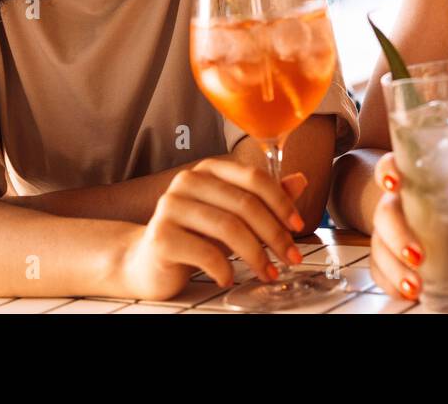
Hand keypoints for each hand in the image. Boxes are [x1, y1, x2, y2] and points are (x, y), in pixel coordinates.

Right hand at [119, 157, 308, 300]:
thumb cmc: (195, 236)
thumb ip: (264, 198)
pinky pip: (205, 252)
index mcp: (209, 170)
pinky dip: (225, 268)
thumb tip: (300, 180)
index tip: (298, 226)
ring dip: (256, 255)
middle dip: (274, 234)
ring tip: (269, 272)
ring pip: (228, 227)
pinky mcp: (160, 236)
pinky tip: (230, 277)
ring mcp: (171, 207)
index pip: (254, 178)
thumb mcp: (234, 216)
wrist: (148, 261)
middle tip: (291, 257)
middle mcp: (188, 182)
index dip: (281, 202)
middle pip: (245, 204)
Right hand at [370, 152, 447, 299]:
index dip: (387, 172)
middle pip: (383, 214)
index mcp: (411, 181)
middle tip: (418, 256)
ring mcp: (386, 233)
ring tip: (416, 286)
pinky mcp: (386, 258)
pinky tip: (409, 294)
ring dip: (395, 268)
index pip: (390, 167)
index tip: (395, 182)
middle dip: (398, 236)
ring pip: (379, 248)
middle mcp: (394, 205)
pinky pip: (380, 271)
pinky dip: (393, 284)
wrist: (439, 220)